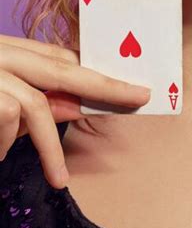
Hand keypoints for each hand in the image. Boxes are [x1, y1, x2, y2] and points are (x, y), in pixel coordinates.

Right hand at [0, 34, 150, 188]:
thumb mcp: (0, 98)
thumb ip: (38, 102)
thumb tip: (79, 105)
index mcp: (10, 50)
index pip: (60, 57)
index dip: (95, 71)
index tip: (128, 84)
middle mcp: (4, 52)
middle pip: (64, 67)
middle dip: (108, 85)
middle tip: (142, 97)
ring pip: (38, 104)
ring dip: (51, 147)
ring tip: (58, 177)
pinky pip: (10, 118)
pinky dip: (7, 143)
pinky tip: (0, 155)